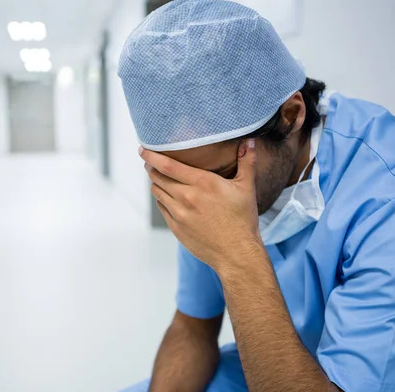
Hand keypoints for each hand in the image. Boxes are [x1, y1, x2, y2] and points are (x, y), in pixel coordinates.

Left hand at [140, 139, 262, 270]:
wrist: (236, 253)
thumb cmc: (242, 220)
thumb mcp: (246, 188)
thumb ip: (247, 162)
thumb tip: (250, 141)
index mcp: (203, 183)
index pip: (168, 165)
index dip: (152, 156)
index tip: (144, 149)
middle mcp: (187, 197)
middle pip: (158, 177)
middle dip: (151, 167)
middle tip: (150, 161)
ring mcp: (179, 214)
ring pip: (157, 192)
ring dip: (155, 182)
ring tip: (157, 177)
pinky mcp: (176, 228)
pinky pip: (162, 208)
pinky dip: (161, 199)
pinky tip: (167, 196)